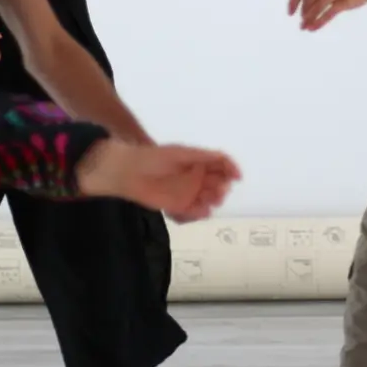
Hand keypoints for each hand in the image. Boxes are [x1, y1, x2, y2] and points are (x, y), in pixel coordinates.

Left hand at [77, 141, 241, 221]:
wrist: (129, 173)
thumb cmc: (155, 158)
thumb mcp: (181, 153)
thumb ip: (204, 156)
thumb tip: (226, 160)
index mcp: (198, 161)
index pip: (222, 165)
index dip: (231, 170)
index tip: (237, 178)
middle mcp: (196, 177)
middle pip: (218, 184)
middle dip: (221, 188)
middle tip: (216, 192)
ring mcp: (188, 192)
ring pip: (209, 200)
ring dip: (212, 201)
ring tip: (205, 201)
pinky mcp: (179, 207)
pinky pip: (195, 212)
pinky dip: (199, 213)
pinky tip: (199, 210)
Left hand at [288, 0, 366, 30]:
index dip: (293, 0)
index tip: (290, 12)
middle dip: (303, 12)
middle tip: (301, 20)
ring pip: (317, 7)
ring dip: (309, 19)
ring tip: (304, 27)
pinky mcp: (345, 1)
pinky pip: (328, 14)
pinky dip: (319, 23)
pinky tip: (313, 29)